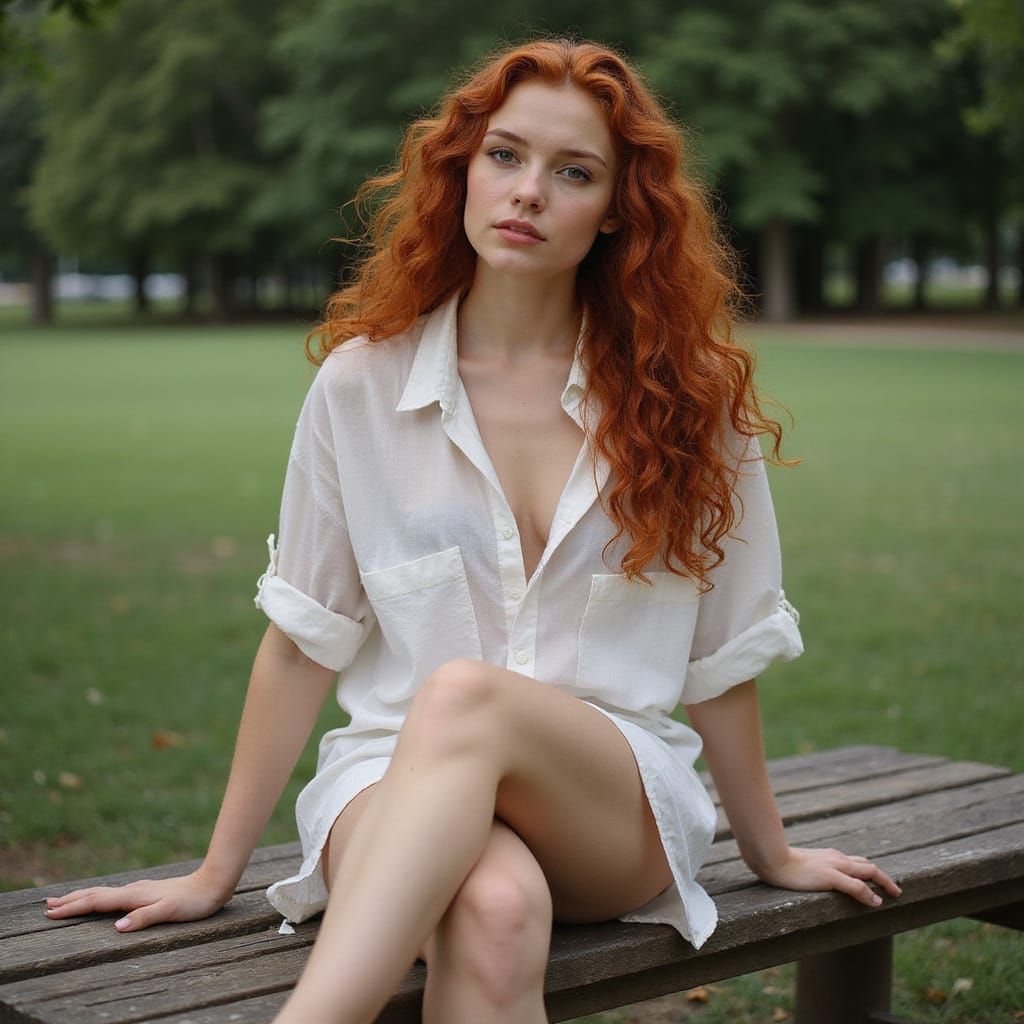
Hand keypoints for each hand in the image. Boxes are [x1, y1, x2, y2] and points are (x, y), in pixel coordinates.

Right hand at [42, 868, 231, 931]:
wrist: (213, 883)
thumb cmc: (193, 901)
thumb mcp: (170, 911)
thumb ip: (144, 918)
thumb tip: (116, 927)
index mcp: (134, 895)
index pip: (97, 902)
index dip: (73, 908)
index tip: (50, 913)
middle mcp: (134, 890)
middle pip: (96, 894)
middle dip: (71, 900)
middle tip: (47, 905)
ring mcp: (140, 889)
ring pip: (104, 893)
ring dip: (83, 896)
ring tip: (66, 900)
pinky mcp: (148, 891)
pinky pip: (115, 894)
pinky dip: (100, 896)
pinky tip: (103, 898)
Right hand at [753, 845, 902, 908]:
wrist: (772, 858)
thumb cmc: (781, 861)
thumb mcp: (801, 864)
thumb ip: (812, 867)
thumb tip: (813, 875)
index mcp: (830, 855)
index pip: (857, 862)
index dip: (870, 871)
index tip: (879, 881)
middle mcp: (836, 858)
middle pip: (867, 865)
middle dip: (884, 877)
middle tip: (896, 890)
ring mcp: (834, 866)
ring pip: (868, 872)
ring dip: (883, 882)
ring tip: (894, 894)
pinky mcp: (830, 877)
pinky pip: (856, 886)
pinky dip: (868, 893)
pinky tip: (876, 902)